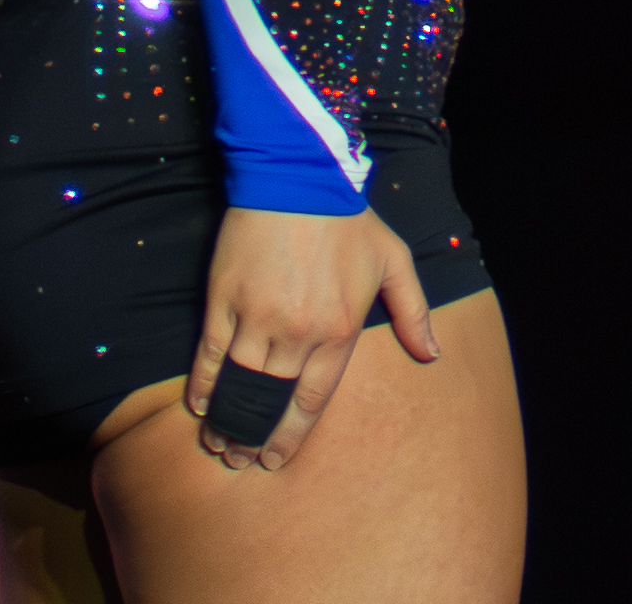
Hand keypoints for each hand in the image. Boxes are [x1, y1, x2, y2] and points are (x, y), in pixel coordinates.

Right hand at [188, 200, 432, 469]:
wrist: (299, 172)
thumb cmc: (348, 218)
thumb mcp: (393, 260)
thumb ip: (413, 312)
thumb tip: (433, 356)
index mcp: (338, 330)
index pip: (311, 402)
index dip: (290, 437)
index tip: (276, 460)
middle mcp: (298, 332)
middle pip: (271, 403)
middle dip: (254, 439)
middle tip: (242, 460)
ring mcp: (257, 317)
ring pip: (238, 387)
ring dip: (225, 422)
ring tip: (218, 444)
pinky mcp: (224, 299)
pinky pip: (210, 356)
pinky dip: (201, 385)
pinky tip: (198, 405)